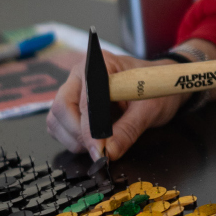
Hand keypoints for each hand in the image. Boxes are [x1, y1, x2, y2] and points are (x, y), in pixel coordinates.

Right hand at [46, 52, 185, 160]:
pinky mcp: (72, 104)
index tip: (98, 149)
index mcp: (101, 64)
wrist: (160, 83)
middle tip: (100, 150)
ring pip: (56, 119)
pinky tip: (91, 142)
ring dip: (73, 139)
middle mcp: (81, 74)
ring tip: (98, 146)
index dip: (88, 127)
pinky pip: (58, 125)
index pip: (85, 98)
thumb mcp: (150, 108)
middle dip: (78, 134)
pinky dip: (71, 140)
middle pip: (61, 107)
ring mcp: (74, 89)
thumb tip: (109, 152)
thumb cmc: (156, 87)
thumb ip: (129, 129)